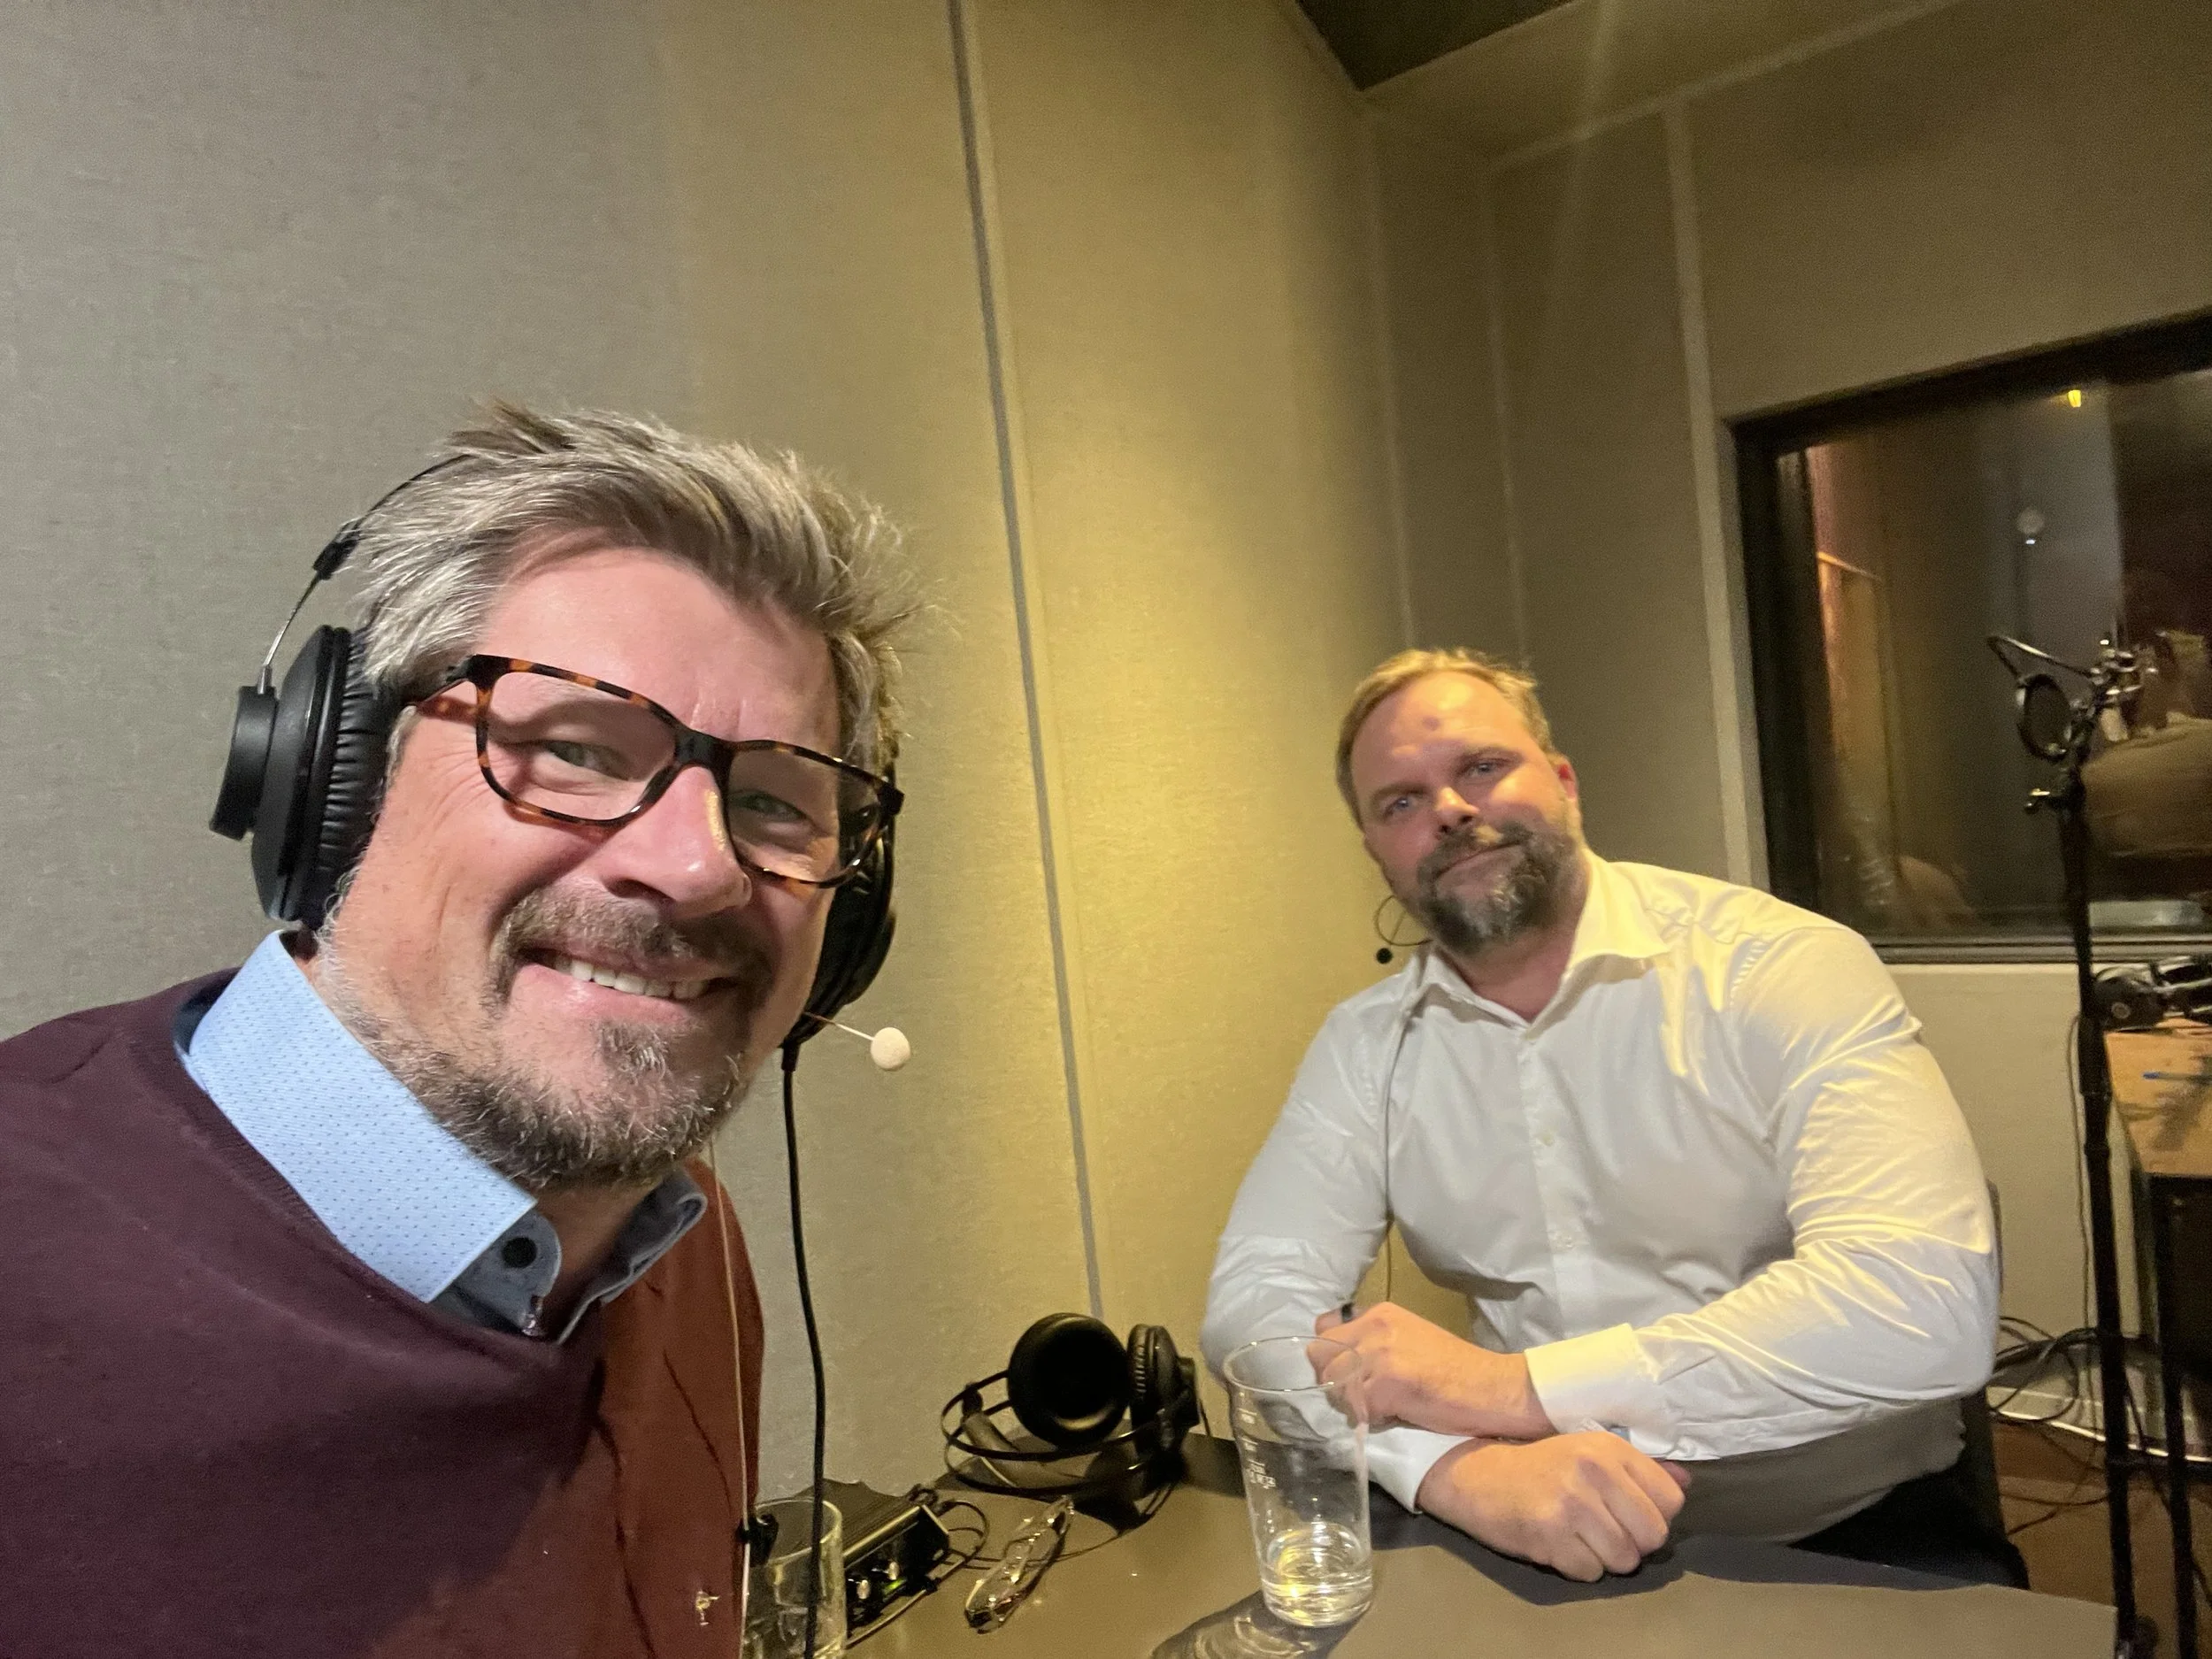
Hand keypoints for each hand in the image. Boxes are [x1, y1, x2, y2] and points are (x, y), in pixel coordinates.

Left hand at [1312, 1302, 1552, 1439]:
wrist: (1494, 1388)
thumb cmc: (1456, 1371)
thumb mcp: (1409, 1341)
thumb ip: (1373, 1343)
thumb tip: (1335, 1361)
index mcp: (1379, 1313)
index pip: (1323, 1332)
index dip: (1331, 1359)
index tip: (1347, 1375)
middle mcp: (1375, 1326)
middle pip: (1321, 1360)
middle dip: (1335, 1384)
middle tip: (1365, 1399)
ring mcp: (1381, 1353)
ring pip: (1336, 1387)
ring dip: (1354, 1404)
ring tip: (1386, 1408)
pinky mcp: (1389, 1382)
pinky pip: (1359, 1409)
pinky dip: (1374, 1419)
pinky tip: (1400, 1415)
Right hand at [1414, 1434, 1690, 1581]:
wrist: (1474, 1473)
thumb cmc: (1538, 1463)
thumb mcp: (1588, 1450)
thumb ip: (1638, 1467)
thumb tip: (1685, 1481)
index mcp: (1609, 1449)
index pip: (1671, 1499)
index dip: (1655, 1515)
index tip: (1629, 1513)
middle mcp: (1594, 1471)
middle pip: (1653, 1535)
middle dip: (1634, 1543)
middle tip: (1606, 1532)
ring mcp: (1571, 1504)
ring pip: (1624, 1559)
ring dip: (1606, 1558)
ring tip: (1581, 1539)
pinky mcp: (1549, 1535)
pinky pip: (1590, 1573)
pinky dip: (1578, 1567)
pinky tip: (1560, 1546)